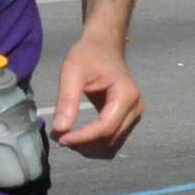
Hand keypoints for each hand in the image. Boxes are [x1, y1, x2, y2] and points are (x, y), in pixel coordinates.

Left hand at [51, 35, 144, 159]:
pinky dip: (94, 145)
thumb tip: (59, 129)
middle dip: (83, 144)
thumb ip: (67, 100)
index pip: (106, 127)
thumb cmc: (89, 55)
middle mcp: (135, 108)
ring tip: (67, 136)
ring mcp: (134, 115)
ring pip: (112, 145)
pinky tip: (78, 136)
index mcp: (126, 95)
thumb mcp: (72, 72)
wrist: (104, 47)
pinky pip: (112, 141)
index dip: (82, 137)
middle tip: (59, 136)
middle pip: (110, 139)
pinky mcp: (128, 119)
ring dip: (88, 147)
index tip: (59, 137)